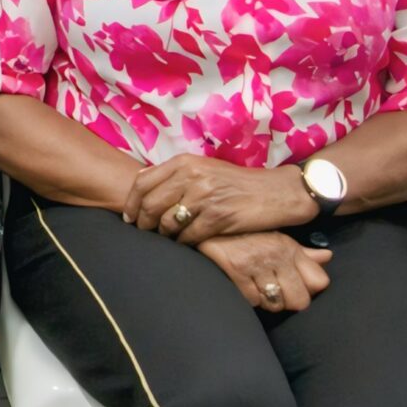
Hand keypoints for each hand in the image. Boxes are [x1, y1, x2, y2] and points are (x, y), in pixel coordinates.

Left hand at [126, 157, 313, 243]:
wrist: (278, 192)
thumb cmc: (238, 183)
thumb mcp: (204, 169)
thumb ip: (175, 175)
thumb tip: (142, 182)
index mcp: (184, 162)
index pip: (143, 182)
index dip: (130, 202)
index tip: (128, 217)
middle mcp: (191, 176)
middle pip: (150, 204)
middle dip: (143, 223)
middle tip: (143, 233)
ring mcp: (205, 197)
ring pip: (168, 222)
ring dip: (164, 235)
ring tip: (166, 239)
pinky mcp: (219, 217)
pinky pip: (189, 236)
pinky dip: (184, 243)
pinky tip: (187, 243)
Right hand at [196, 230, 332, 311]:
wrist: (205, 219)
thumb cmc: (244, 231)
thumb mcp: (276, 236)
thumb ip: (302, 252)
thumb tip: (327, 257)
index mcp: (290, 247)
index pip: (320, 281)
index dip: (308, 289)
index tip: (295, 285)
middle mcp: (277, 255)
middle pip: (300, 301)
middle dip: (287, 300)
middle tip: (272, 290)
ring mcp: (256, 263)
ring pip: (274, 304)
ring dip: (265, 299)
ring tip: (254, 285)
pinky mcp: (236, 270)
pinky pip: (251, 300)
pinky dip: (246, 296)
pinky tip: (239, 282)